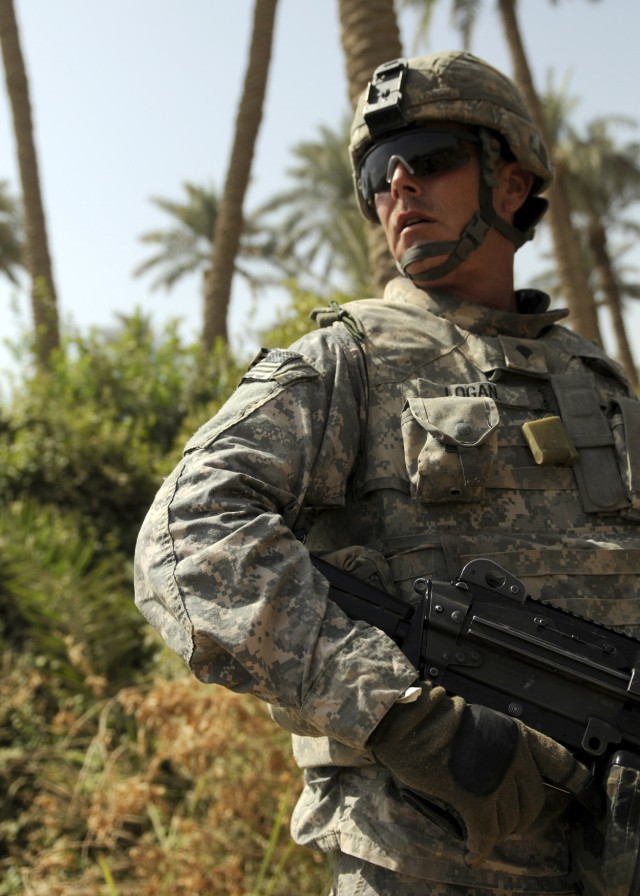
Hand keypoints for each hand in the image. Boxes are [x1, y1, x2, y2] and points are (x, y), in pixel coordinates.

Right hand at [368, 686, 592, 865]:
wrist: (407, 721)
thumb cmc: (431, 719)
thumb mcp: (478, 724)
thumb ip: (496, 748)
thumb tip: (498, 782)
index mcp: (516, 734)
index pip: (559, 761)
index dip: (577, 783)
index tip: (588, 800)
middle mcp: (514, 757)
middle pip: (532, 803)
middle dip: (519, 819)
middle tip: (501, 823)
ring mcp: (497, 780)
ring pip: (508, 822)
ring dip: (494, 831)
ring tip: (478, 831)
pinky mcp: (476, 800)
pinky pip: (485, 836)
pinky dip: (478, 849)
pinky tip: (471, 853)